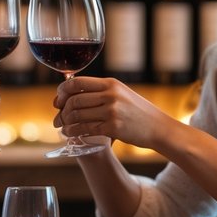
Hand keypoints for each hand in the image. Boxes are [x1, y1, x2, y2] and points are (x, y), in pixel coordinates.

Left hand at [54, 76, 170, 150]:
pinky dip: (74, 132)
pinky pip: (86, 129)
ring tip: (62, 127)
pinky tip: (70, 134)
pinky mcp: (113, 127)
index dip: (62, 91)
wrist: (158, 127)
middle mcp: (110, 94)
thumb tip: (74, 94)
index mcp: (110, 83)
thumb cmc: (138, 112)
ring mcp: (112, 111)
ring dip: (65, 123)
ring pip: (77, 115)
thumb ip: (102, 91)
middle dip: (61, 110)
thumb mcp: (121, 93)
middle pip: (74, 100)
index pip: (77, 82)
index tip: (58, 100)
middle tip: (58, 118)